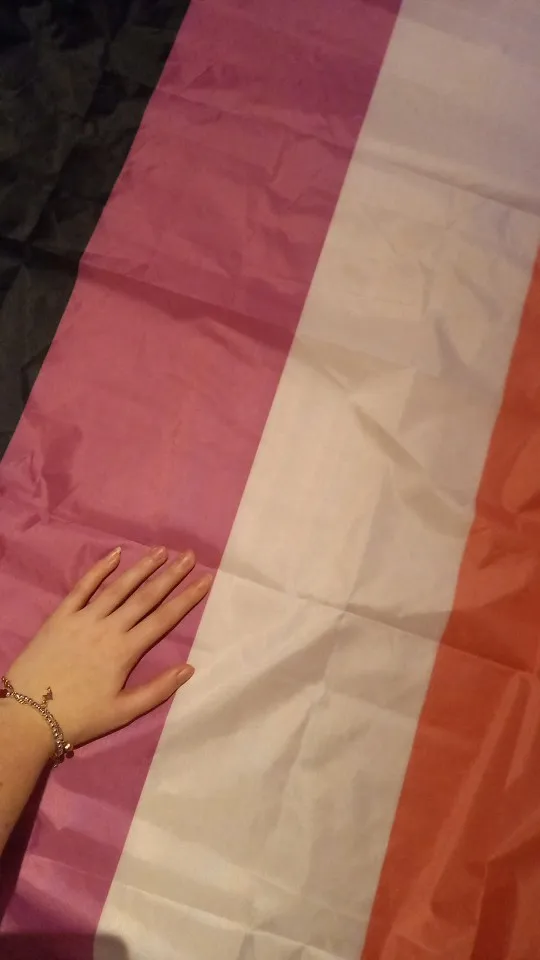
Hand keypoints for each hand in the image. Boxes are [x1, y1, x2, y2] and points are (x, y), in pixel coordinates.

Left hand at [5, 546, 211, 747]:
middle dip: (170, 575)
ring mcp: (83, 619)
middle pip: (145, 597)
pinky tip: (115, 554)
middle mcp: (107, 628)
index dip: (187, 598)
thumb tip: (189, 668)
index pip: (163, 619)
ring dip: (141, 568)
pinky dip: (99, 569)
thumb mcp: (123, 712)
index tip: (205, 580)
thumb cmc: (79, 717)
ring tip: (160, 551)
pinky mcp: (61, 616)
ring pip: (118, 587)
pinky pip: (82, 587)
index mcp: (125, 651)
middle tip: (189, 556)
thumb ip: (157, 690)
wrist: (27, 716)